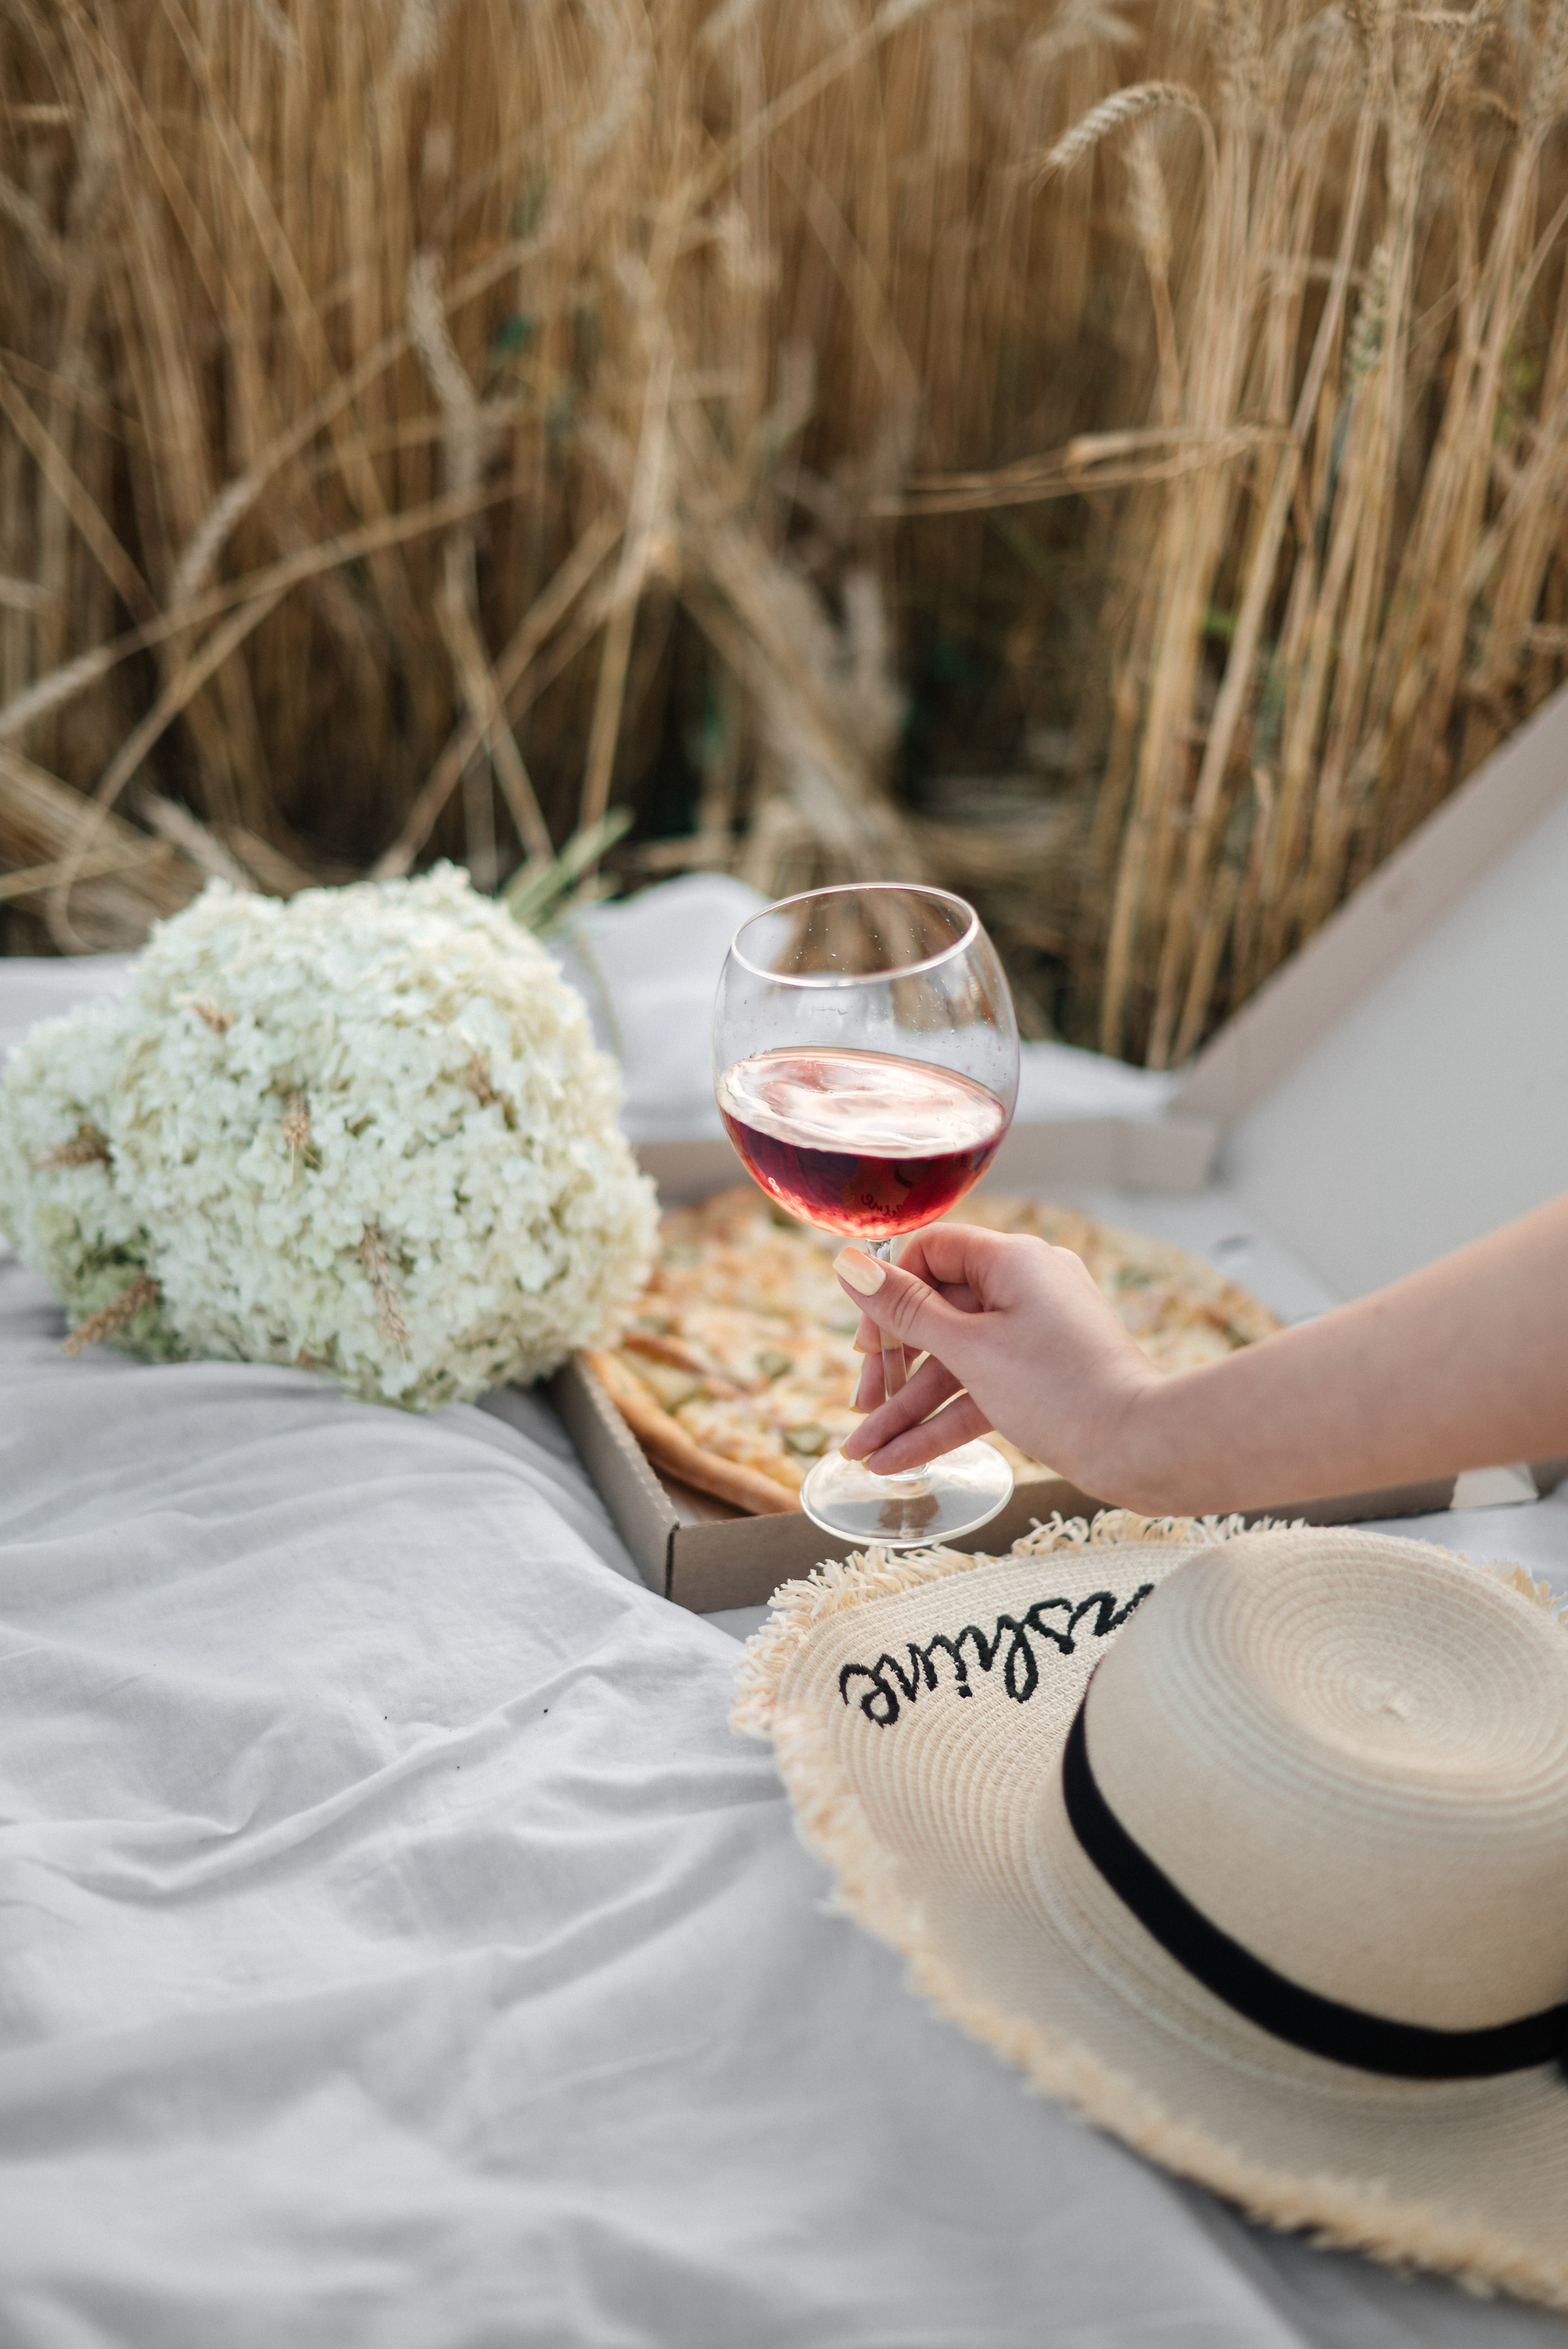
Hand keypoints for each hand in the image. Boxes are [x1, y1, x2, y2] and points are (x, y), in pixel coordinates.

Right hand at [835, 1223, 1161, 1491]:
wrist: (1143, 1449)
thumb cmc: (1061, 1390)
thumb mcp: (970, 1349)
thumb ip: (905, 1310)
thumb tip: (848, 1265)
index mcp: (1013, 1259)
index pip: (931, 1252)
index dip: (890, 1292)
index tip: (865, 1342)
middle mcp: (1027, 1286)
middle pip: (938, 1313)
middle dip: (892, 1366)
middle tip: (859, 1404)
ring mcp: (1037, 1334)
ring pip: (956, 1363)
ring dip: (908, 1408)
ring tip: (863, 1454)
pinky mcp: (1043, 1377)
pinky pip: (981, 1390)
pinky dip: (943, 1421)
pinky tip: (898, 1461)